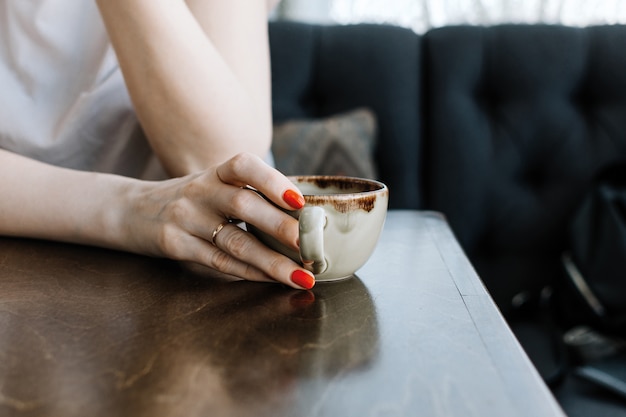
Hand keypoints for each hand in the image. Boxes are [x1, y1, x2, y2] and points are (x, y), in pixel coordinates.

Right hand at [126, 152, 314, 289]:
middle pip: (243, 206)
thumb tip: (303, 214)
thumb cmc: (188, 200)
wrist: (129, 210)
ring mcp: (186, 219)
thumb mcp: (212, 185)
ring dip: (272, 261)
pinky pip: (218, 262)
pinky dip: (249, 273)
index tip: (299, 201)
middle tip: (310, 245)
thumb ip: (249, 194)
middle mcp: (200, 191)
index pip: (244, 165)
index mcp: (215, 173)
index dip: (273, 180)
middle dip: (280, 227)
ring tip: (302, 276)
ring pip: (235, 242)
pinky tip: (272, 280)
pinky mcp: (176, 245)